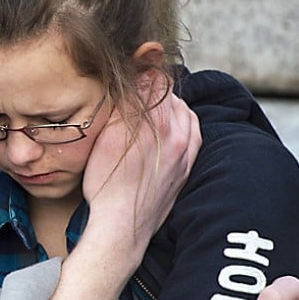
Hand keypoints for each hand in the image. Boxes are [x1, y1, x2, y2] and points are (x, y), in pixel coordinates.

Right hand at [83, 76, 200, 255]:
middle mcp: (179, 135)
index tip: (130, 72)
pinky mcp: (186, 168)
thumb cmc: (107, 186)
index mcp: (158, 123)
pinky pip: (191, 134)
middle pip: (171, 95)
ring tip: (147, 113)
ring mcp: (186, 152)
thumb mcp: (107, 137)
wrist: (122, 227)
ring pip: (184, 113)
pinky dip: (180, 126)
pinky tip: (163, 131)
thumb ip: (126, 103)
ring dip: (168, 108)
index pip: (157, 79)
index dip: (141, 72)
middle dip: (153, 89)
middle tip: (134, 92)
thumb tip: (139, 72)